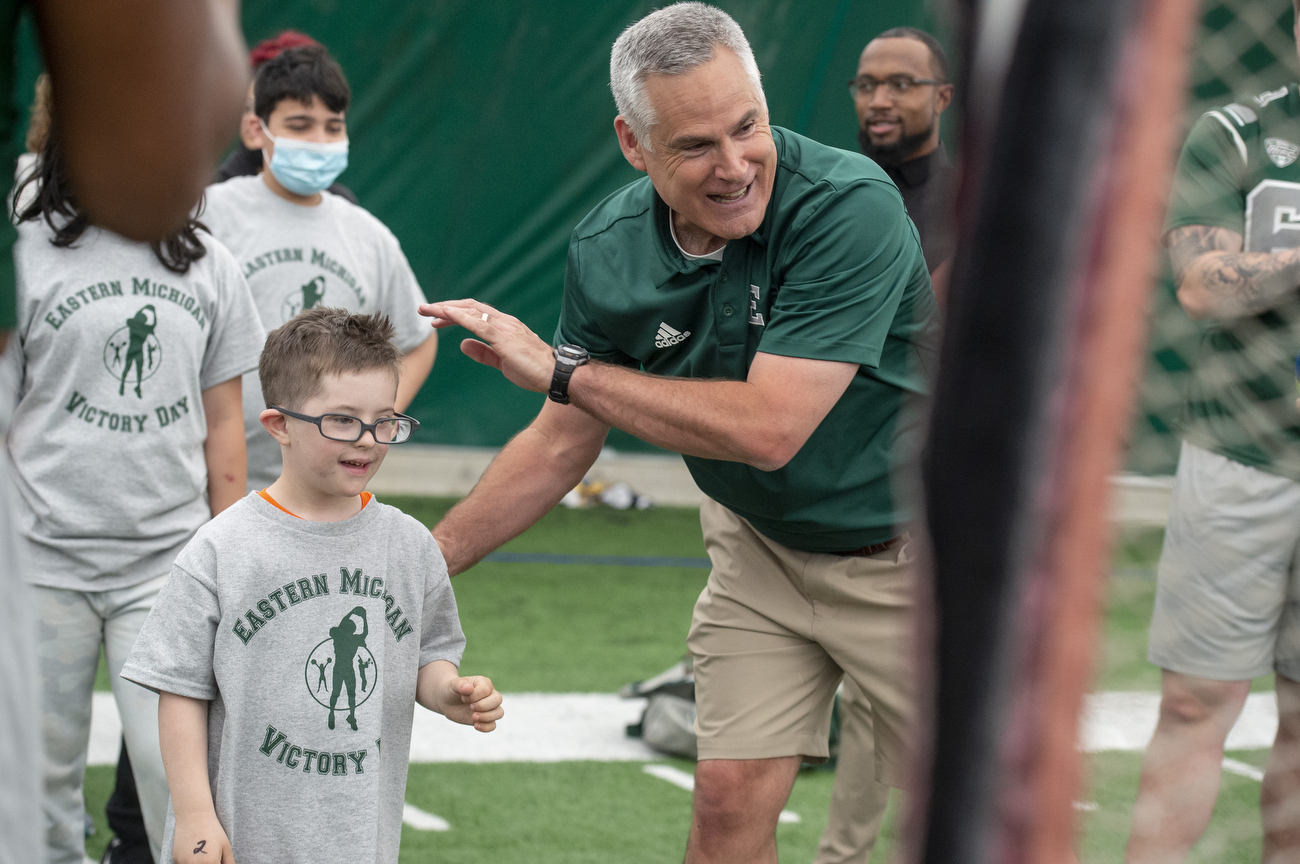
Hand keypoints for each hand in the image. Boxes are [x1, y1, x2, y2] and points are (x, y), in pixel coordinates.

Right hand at [173, 810, 234, 863]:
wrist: (194, 816)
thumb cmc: (212, 830)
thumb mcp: (225, 846)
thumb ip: (229, 862)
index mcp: (210, 863)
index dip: (217, 863)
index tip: (217, 859)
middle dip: (208, 863)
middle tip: (210, 854)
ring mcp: (183, 863)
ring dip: (199, 863)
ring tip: (202, 851)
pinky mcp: (176, 859)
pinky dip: (190, 861)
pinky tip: (193, 850)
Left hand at [419, 299, 554, 392]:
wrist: (556, 376)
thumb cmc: (534, 370)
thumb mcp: (502, 362)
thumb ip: (483, 353)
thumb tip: (462, 346)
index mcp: (505, 327)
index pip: (475, 313)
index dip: (454, 314)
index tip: (436, 319)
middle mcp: (504, 322)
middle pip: (469, 307)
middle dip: (445, 307)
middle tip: (424, 310)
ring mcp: (505, 327)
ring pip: (471, 311)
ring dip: (446, 309)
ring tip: (427, 311)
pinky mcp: (504, 337)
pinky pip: (478, 323)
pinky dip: (459, 316)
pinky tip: (445, 314)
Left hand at [438, 675, 503, 731]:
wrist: (447, 701)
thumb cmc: (452, 690)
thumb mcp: (453, 685)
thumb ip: (460, 684)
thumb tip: (469, 688)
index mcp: (484, 683)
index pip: (486, 690)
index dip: (474, 696)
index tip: (462, 698)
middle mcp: (490, 695)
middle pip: (498, 700)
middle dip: (483, 706)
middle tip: (470, 707)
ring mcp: (489, 708)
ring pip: (499, 713)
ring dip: (487, 717)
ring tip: (473, 717)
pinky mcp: (485, 719)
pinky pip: (493, 725)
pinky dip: (486, 727)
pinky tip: (475, 725)